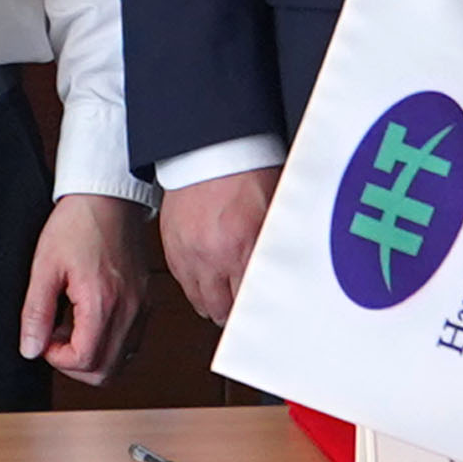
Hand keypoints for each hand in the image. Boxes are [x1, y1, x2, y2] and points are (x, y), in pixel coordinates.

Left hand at [23, 197, 153, 386]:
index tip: (44, 337)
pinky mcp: (146, 302)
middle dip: (74, 366)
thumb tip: (31, 349)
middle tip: (55, 338)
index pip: (85, 361)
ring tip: (71, 328)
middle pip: (105, 372)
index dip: (57, 360)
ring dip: (92, 357)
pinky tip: (89, 320)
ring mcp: (142, 307)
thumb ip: (36, 312)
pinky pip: (131, 342)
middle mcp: (129, 310)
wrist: (109, 196)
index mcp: (103, 302)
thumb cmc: (79, 223)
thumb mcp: (45, 266)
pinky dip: (109, 344)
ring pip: (121, 362)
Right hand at [158, 168, 275, 324]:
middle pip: (223, 310)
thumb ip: (278, 245)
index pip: (252, 301)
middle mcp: (213, 255)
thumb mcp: (277, 209)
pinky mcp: (172, 247)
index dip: (261, 311)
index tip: (268, 314)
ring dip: (215, 305)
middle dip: (237, 312)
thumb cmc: (247, 171)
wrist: (211, 147)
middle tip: (248, 308)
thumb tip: (290, 272)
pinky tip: (210, 280)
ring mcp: (189, 254)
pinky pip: (184, 284)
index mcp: (243, 246)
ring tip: (228, 298)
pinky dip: (197, 287)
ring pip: (201, 303)